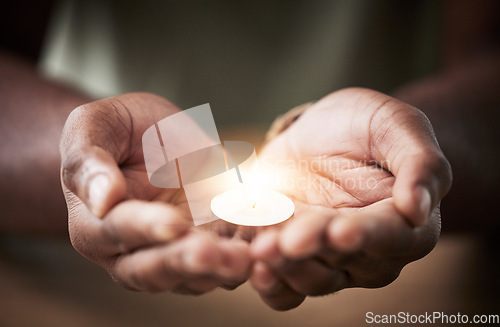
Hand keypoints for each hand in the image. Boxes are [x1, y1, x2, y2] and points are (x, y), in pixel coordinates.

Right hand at [60, 93, 250, 293]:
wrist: (153, 135)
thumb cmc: (119, 128)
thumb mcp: (94, 126)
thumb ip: (88, 161)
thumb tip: (103, 200)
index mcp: (94, 224)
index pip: (117, 232)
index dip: (145, 228)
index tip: (173, 222)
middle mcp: (130, 251)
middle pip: (154, 269)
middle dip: (186, 262)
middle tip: (216, 253)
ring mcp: (172, 253)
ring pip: (194, 276)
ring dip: (221, 270)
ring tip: (247, 257)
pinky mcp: (208, 246)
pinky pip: (227, 262)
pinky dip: (248, 256)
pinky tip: (269, 245)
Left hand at [250, 88, 451, 309]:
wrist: (320, 134)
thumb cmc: (364, 125)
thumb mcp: (396, 124)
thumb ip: (419, 161)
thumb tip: (419, 209)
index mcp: (405, 224)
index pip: (390, 236)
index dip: (365, 235)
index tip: (340, 230)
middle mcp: (369, 252)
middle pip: (343, 261)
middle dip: (312, 249)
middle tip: (285, 239)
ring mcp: (329, 259)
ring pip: (310, 278)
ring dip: (283, 264)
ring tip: (260, 242)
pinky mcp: (294, 258)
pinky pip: (283, 287)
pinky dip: (267, 280)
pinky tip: (250, 262)